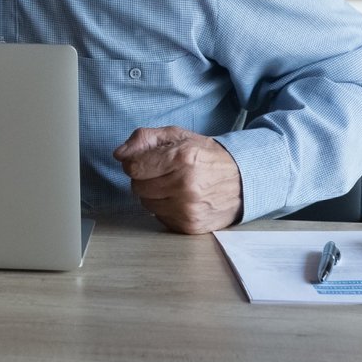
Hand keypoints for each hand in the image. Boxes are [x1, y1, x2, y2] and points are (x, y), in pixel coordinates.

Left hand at [113, 125, 244, 233]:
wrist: (242, 180)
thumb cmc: (206, 156)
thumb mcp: (178, 136)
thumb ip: (145, 139)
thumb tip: (119, 154)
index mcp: (182, 158)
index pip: (134, 166)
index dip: (135, 162)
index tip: (146, 161)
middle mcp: (185, 185)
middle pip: (137, 186)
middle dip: (145, 178)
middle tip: (163, 172)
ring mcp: (188, 209)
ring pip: (146, 203)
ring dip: (154, 194)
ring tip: (173, 185)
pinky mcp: (190, 226)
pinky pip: (159, 217)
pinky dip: (165, 208)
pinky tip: (180, 199)